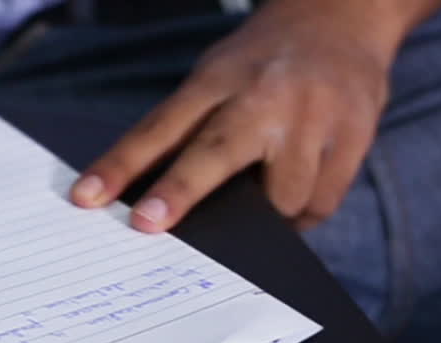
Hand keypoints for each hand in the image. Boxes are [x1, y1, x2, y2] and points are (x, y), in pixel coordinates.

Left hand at [72, 0, 404, 230]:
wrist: (343, 15)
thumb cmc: (263, 62)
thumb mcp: (217, 75)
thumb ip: (190, 128)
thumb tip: (154, 203)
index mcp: (219, 79)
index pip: (159, 127)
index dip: (120, 165)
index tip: (86, 198)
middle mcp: (264, 96)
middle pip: (215, 151)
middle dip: (179, 191)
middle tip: (146, 225)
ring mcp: (313, 116)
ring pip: (281, 197)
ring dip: (265, 219)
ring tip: (258, 215)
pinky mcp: (354, 136)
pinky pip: (320, 202)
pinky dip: (302, 215)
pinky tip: (293, 207)